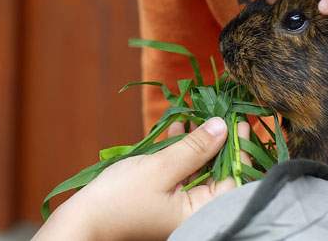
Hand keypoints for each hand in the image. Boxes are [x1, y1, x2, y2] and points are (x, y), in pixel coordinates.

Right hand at [33, 117, 249, 240]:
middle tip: (223, 111)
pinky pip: (179, 169)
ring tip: (201, 112)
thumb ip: (193, 148)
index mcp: (201, 212)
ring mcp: (178, 203)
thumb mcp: (160, 169)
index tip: (242, 121)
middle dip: (219, 140)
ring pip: (198, 167)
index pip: (233, 179)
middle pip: (218, 171)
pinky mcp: (163, 195)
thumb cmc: (120, 199)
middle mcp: (194, 209)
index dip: (239, 149)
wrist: (84, 218)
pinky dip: (180, 149)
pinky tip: (179, 126)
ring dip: (198, 141)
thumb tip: (222, 127)